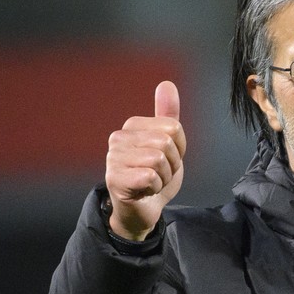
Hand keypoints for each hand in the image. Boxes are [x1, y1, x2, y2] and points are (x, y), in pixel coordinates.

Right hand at [105, 81, 185, 240]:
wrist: (142, 209)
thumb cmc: (154, 176)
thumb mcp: (168, 144)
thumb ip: (168, 115)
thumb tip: (166, 84)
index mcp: (132, 126)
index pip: (174, 128)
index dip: (179, 149)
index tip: (167, 160)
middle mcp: (119, 138)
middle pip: (167, 143)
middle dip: (172, 164)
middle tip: (160, 173)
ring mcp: (114, 158)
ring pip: (159, 159)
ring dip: (164, 177)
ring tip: (152, 181)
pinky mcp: (115, 179)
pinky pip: (151, 176)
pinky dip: (155, 187)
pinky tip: (144, 190)